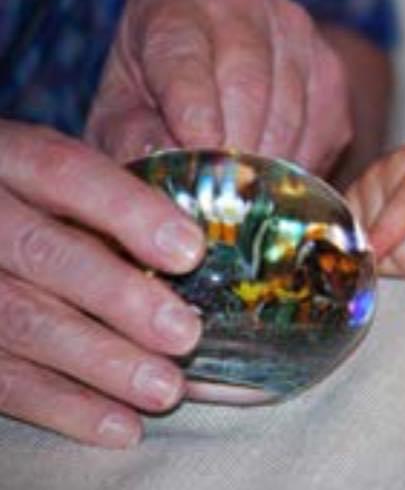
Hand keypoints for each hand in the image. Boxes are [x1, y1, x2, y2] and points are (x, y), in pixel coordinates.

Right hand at [0, 120, 204, 447]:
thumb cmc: (32, 204)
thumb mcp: (56, 182)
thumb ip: (111, 203)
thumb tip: (204, 251)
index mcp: (10, 159)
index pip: (66, 172)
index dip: (130, 212)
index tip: (191, 251)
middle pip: (44, 253)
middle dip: (120, 298)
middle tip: (185, 334)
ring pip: (21, 321)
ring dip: (101, 363)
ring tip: (166, 389)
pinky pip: (0, 378)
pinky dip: (63, 407)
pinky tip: (121, 425)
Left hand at [85, 0, 351, 174]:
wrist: (212, 64)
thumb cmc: (153, 91)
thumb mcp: (120, 111)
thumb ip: (131, 140)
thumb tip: (161, 175)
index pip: (185, 57)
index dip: (193, 113)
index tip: (198, 158)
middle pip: (246, 85)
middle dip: (232, 152)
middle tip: (218, 199)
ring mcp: (296, 27)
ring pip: (289, 113)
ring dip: (266, 165)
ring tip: (240, 194)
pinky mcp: (332, 67)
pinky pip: (323, 129)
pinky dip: (299, 165)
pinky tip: (271, 178)